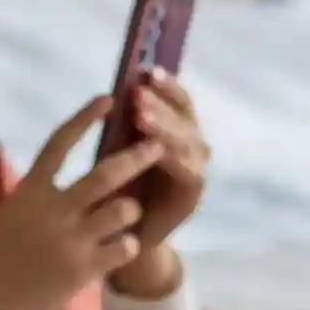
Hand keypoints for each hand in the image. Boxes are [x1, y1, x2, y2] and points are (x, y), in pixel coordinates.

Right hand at [0, 98, 162, 309]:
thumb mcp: (11, 215)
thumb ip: (39, 195)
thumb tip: (64, 177)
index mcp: (29, 190)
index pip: (60, 143)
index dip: (85, 119)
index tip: (109, 99)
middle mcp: (51, 209)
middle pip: (105, 173)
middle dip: (137, 157)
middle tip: (158, 146)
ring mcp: (69, 239)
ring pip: (123, 209)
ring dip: (132, 209)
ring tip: (128, 215)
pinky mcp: (83, 269)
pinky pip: (124, 247)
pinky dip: (128, 245)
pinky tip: (122, 249)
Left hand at [104, 77, 209, 298]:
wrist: (118, 238)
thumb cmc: (113, 188)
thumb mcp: (115, 149)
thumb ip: (125, 124)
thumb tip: (120, 87)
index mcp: (176, 129)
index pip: (178, 99)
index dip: (167, 85)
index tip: (146, 71)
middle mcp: (192, 145)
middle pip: (185, 116)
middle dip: (161, 103)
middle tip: (138, 95)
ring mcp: (196, 169)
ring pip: (187, 140)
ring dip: (164, 127)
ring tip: (141, 117)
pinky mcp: (192, 194)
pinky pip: (187, 171)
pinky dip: (172, 157)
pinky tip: (156, 148)